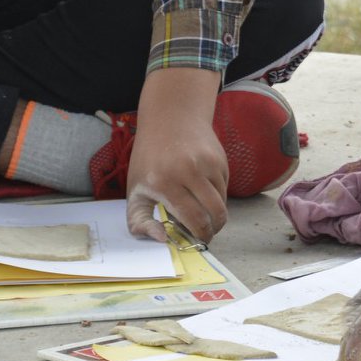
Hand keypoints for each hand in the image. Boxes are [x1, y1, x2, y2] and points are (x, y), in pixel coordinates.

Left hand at [125, 68, 227, 243]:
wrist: (170, 119)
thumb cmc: (149, 160)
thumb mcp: (135, 191)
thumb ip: (139, 222)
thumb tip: (162, 238)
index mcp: (165, 181)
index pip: (194, 219)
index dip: (199, 236)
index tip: (196, 242)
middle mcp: (189, 170)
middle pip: (215, 214)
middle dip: (213, 230)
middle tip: (204, 234)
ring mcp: (208, 163)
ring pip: (222, 203)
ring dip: (215, 215)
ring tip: (200, 212)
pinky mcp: (221, 160)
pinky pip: (225, 189)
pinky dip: (217, 197)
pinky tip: (202, 191)